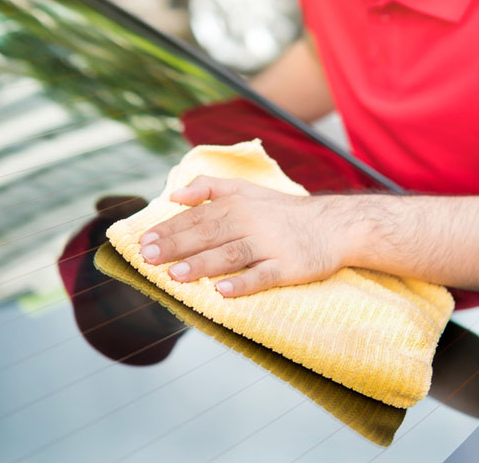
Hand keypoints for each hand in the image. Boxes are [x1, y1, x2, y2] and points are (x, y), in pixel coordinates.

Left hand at [138, 176, 349, 296]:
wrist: (333, 225)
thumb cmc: (283, 211)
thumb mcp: (247, 190)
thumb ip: (210, 187)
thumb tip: (175, 193)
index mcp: (237, 205)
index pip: (197, 217)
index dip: (169, 230)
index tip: (144, 242)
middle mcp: (251, 222)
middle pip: (208, 234)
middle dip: (176, 246)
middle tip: (148, 258)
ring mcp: (270, 245)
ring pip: (231, 254)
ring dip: (202, 264)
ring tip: (175, 275)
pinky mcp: (289, 267)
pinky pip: (263, 276)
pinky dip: (243, 283)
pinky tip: (223, 291)